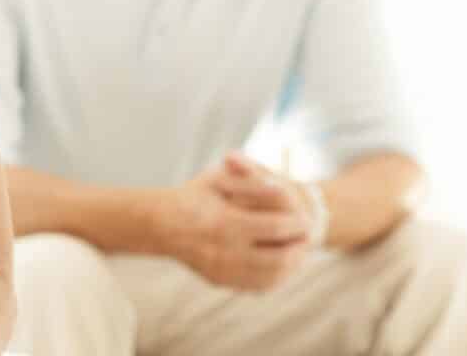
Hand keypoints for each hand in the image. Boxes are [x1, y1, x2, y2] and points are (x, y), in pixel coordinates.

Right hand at [149, 155, 311, 292]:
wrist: (160, 224)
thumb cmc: (194, 196)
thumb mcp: (219, 179)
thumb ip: (250, 180)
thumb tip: (281, 187)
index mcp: (225, 222)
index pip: (276, 227)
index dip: (297, 223)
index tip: (305, 218)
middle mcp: (224, 251)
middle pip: (280, 259)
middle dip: (299, 249)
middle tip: (305, 238)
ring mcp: (222, 271)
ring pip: (272, 278)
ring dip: (291, 266)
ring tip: (297, 251)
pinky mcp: (220, 281)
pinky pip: (257, 287)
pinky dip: (275, 278)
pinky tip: (280, 264)